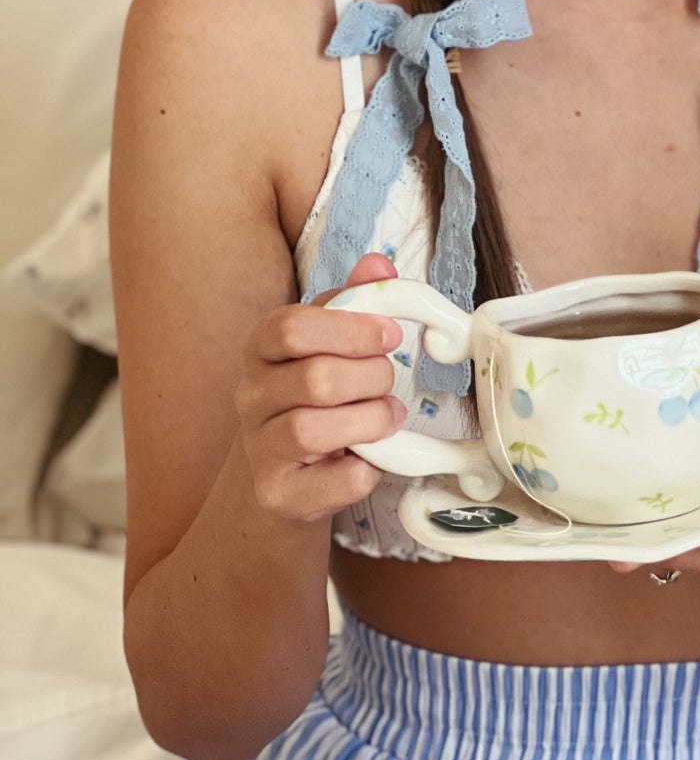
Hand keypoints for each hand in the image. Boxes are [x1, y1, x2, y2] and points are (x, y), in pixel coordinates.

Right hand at [234, 252, 406, 525]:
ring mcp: (258, 449)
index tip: (390, 336)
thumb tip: (379, 265)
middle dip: (370, 378)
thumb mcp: (329, 342)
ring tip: (388, 418)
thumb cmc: (314, 397)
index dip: (351, 329)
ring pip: (313, 430)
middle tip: (388, 382)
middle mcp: (249, 397)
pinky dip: (363, 471)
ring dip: (369, 421)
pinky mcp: (278, 495)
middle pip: (315, 378)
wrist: (283, 479)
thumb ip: (354, 301)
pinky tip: (370, 460)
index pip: (291, 326)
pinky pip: (332, 483)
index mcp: (261, 348)